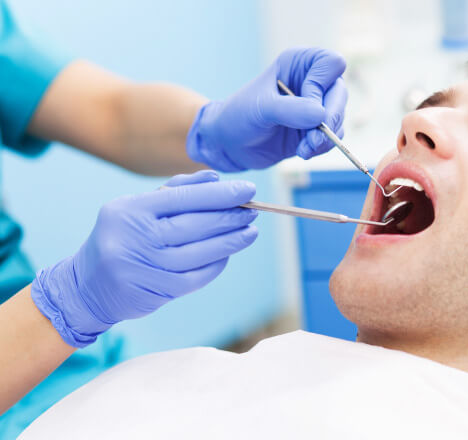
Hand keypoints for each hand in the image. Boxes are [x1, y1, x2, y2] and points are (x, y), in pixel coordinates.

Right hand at [30, 170, 258, 346]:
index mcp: (130, 210)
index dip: (220, 194)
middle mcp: (135, 237)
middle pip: (195, 225)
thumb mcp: (138, 207)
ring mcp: (144, 267)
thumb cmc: (123, 237)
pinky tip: (229, 253)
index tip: (248, 189)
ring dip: (231, 241)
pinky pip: (196, 276)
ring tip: (250, 231)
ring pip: (200, 252)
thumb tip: (215, 177)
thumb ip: (176, 190)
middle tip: (254, 210)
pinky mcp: (154, 291)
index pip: (184, 197)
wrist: (87, 286)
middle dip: (230, 217)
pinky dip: (217, 264)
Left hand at [186, 47, 347, 170]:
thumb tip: (321, 116)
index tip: (306, 105)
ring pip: (339, 118)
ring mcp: (316, 106)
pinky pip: (334, 136)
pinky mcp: (316, 129)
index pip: (331, 64)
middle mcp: (312, 81)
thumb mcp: (261, 108)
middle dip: (330, 119)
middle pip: (340, 94)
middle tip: (314, 139)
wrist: (230, 144)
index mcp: (299, 63)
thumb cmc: (239, 115)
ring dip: (325, 137)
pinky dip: (322, 147)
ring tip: (304, 149)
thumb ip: (290, 109)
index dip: (322, 86)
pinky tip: (303, 152)